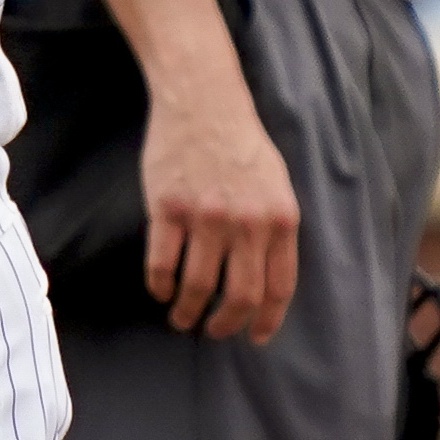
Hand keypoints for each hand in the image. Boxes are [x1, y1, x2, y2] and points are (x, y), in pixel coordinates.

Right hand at [140, 73, 300, 340]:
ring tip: (181, 318)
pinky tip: (160, 291)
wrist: (203, 103)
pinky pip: (162, 265)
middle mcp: (247, 224)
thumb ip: (275, 229)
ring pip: (197, 287)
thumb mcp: (277, 185)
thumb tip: (266, 277)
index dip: (266, 321)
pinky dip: (160, 286)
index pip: (278, 287)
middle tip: (213, 331)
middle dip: (225, 324)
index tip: (254, 337)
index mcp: (280, 219)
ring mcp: (206, 218)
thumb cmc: (240, 144)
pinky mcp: (167, 210)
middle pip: (239, 297)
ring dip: (187, 312)